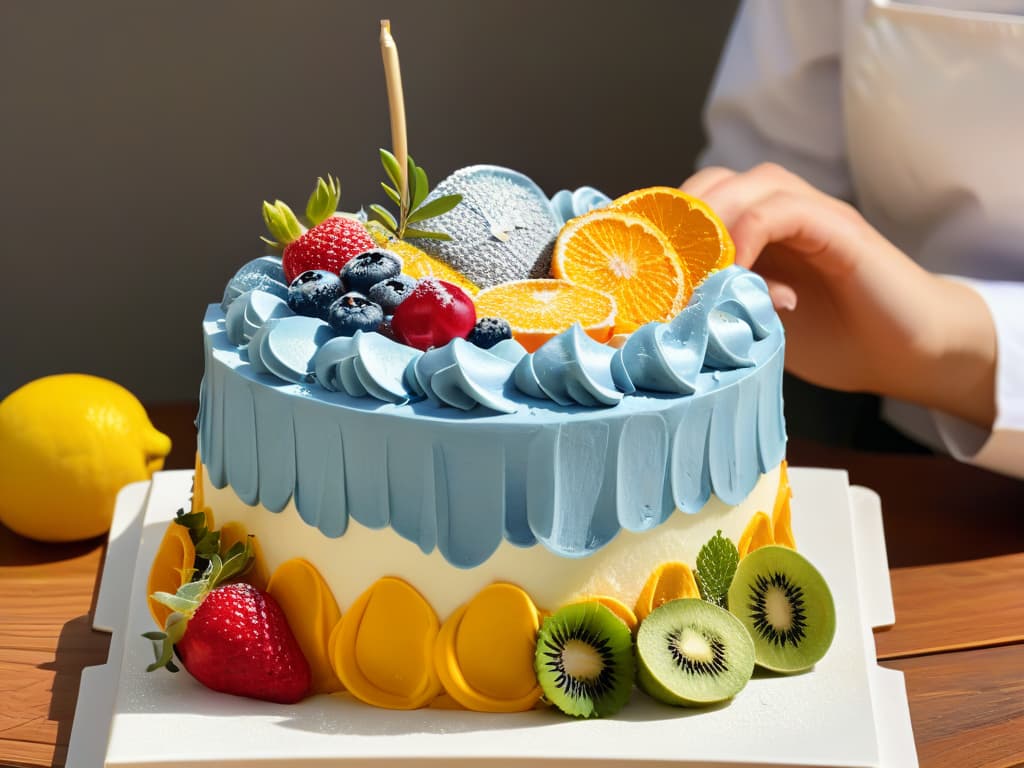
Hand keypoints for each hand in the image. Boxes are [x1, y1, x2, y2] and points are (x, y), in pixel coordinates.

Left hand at [681, 163, 996, 428]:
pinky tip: (732, 277)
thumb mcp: (757, 320)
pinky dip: (746, 237)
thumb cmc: (835, 338)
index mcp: (759, 227)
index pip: (697, 200)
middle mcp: (782, 207)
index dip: (663, 226)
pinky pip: (779, 212)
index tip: (634, 267)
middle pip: (712, 184)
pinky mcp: (838, 227)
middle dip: (676, 224)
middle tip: (656, 273)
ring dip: (707, 227)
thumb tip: (659, 310)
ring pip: (743, 187)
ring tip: (689, 276)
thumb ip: (718, 301)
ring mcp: (812, 211)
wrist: (908, 352)